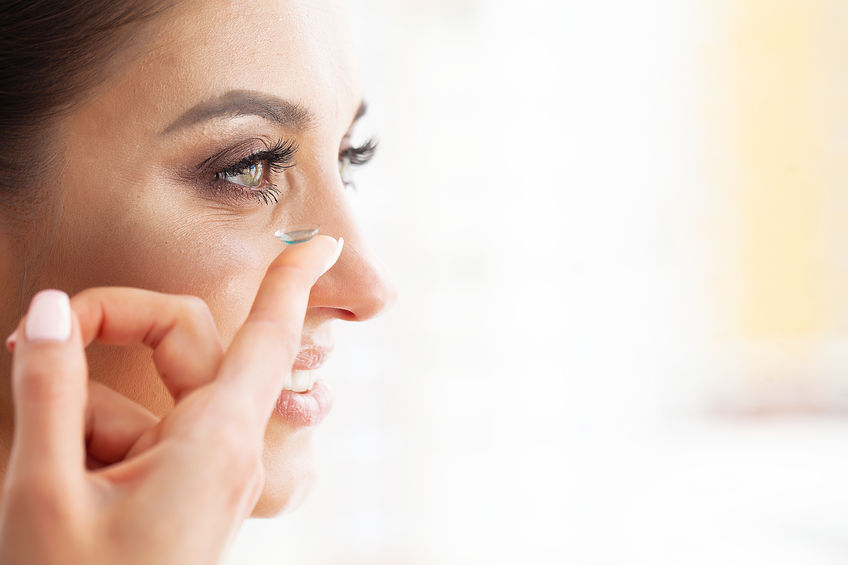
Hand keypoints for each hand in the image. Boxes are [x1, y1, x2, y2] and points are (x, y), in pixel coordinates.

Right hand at [0, 235, 341, 564]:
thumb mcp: (45, 489)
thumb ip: (49, 390)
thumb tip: (46, 313)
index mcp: (215, 442)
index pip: (265, 339)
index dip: (290, 282)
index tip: (318, 242)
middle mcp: (225, 447)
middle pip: (186, 343)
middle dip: (112, 330)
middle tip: (33, 341)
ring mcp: (205, 467)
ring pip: (149, 393)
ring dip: (84, 410)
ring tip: (43, 464)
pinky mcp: (184, 484)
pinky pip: (143, 431)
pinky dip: (94, 439)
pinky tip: (60, 479)